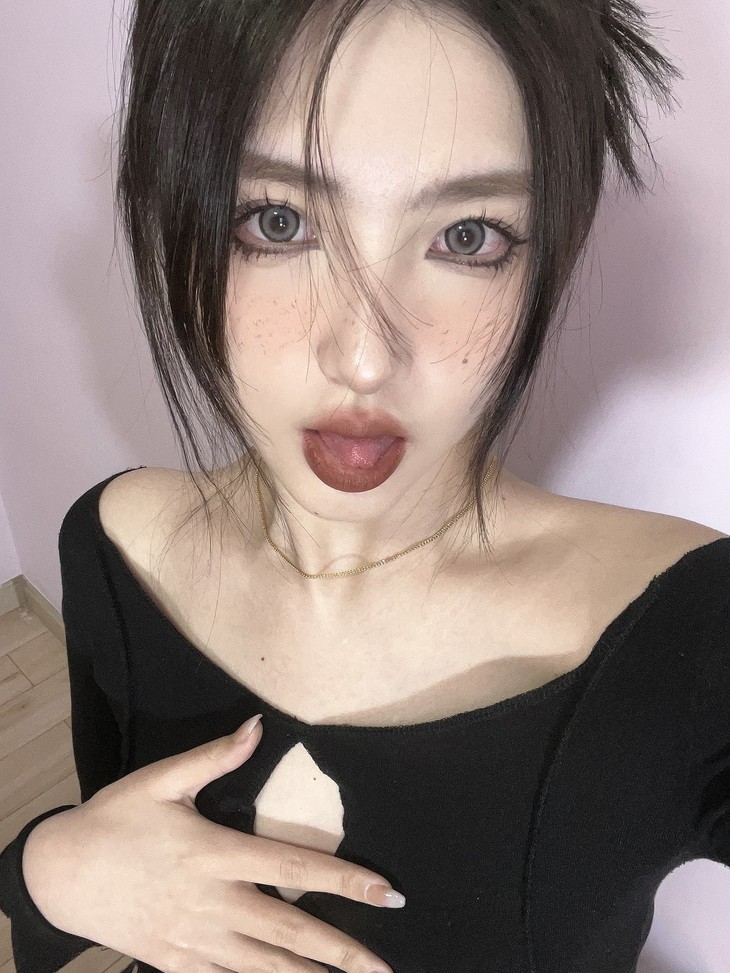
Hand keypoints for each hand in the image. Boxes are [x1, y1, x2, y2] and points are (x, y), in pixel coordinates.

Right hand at [22, 717, 399, 972]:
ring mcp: (193, 941)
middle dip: (344, 951)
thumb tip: (258, 725)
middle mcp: (212, 903)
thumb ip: (215, 756)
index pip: (294, 869)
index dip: (344, 881)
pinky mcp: (173, 964)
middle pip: (290, 933)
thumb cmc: (114, 819)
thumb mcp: (161, 780)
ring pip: (263, 969)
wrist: (58, 874)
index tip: (386, 891)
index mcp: (215, 854)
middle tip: (387, 967)